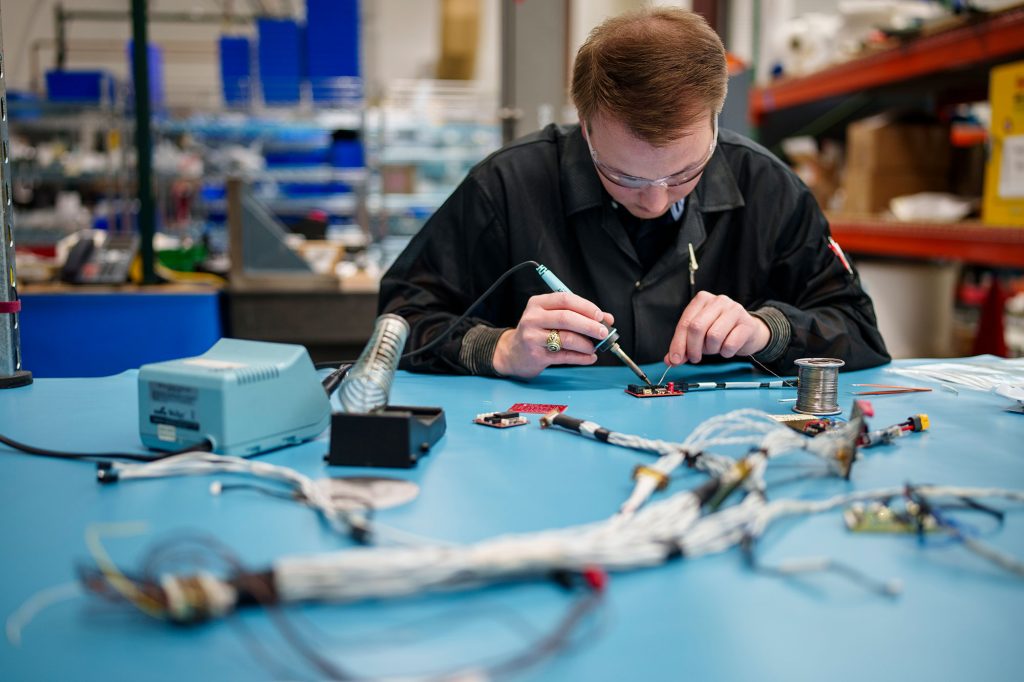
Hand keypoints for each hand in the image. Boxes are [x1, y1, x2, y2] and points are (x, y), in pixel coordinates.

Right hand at [493, 292, 614, 377]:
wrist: (512, 353)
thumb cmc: (538, 332)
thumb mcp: (552, 317)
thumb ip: (579, 315)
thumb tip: (607, 319)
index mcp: (538, 303)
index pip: (565, 299)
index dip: (586, 307)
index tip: (600, 316)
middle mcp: (533, 318)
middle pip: (566, 318)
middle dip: (590, 325)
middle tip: (603, 332)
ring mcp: (532, 337)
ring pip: (566, 338)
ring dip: (586, 343)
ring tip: (594, 347)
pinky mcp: (536, 355)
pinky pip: (564, 356)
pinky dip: (581, 357)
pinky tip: (590, 357)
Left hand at [664, 292, 769, 365]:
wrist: (749, 332)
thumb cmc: (721, 331)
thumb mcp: (700, 336)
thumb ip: (684, 346)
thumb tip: (670, 360)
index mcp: (702, 300)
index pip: (685, 322)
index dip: (678, 343)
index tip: (675, 359)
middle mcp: (718, 301)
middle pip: (697, 327)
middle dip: (693, 348)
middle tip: (694, 358)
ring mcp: (734, 310)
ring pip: (713, 336)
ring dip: (711, 350)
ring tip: (715, 349)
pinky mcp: (747, 323)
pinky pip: (730, 344)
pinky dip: (725, 352)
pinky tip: (727, 349)